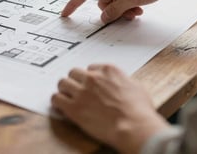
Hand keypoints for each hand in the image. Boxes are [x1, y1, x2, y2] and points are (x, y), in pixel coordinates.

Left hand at [51, 64, 168, 153]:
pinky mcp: (74, 108)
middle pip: (74, 72)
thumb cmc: (140, 111)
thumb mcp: (137, 87)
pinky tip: (60, 106)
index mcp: (108, 70)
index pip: (91, 68)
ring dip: (64, 89)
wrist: (134, 127)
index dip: (90, 77)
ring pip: (62, 83)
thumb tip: (122, 84)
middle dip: (75, 80)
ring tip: (66, 96)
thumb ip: (124, 81)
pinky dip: (57, 102)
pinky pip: (56, 99)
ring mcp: (82, 92)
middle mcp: (92, 78)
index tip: (90, 84)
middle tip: (76, 89)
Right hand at [61, 0, 178, 23]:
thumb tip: (104, 18)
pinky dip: (128, 8)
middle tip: (126, 14)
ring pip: (114, 4)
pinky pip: (122, 2)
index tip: (66, 13)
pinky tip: (139, 9)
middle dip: (113, 11)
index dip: (74, 3)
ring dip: (123, 11)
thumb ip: (114, 10)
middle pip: (103, 2)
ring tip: (136, 11)